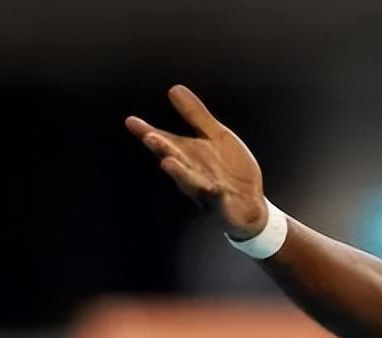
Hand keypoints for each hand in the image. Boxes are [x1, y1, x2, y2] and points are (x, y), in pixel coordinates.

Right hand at [125, 86, 267, 239]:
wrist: (250, 203)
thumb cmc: (229, 169)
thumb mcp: (216, 137)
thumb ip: (196, 116)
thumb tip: (174, 88)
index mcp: (188, 155)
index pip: (165, 141)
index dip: (148, 132)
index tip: (131, 121)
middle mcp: (192, 173)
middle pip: (174, 160)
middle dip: (163, 149)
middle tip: (150, 138)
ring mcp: (207, 191)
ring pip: (190, 181)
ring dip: (179, 173)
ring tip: (168, 163)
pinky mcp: (223, 204)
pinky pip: (219, 199)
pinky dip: (215, 194)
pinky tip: (215, 188)